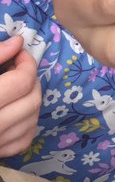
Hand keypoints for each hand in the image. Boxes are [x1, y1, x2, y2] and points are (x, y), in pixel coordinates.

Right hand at [0, 34, 41, 156]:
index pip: (21, 81)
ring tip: (15, 87)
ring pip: (32, 119)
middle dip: (30, 79)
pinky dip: (26, 122)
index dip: (25, 62)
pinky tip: (14, 110)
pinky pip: (24, 139)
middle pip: (32, 100)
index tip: (17, 52)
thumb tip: (18, 42)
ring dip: (30, 98)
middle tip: (17, 68)